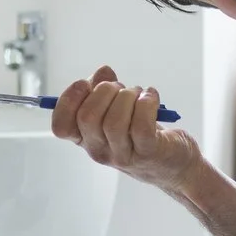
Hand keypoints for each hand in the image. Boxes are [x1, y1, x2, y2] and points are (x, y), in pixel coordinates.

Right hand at [50, 66, 200, 194]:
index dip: (69, 99)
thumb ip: (103, 90)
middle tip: (120, 88)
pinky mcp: (148, 152)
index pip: (61, 126)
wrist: (174, 163)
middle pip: (87, 117)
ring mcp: (122, 155)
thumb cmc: (141, 132)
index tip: (86, 84)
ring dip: (128, 95)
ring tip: (139, 93)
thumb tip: (102, 72)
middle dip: (104, 90)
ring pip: (114, 121)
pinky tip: (151, 96)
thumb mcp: (117, 110)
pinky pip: (141, 124)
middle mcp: (99, 151)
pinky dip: (147, 102)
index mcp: (86, 139)